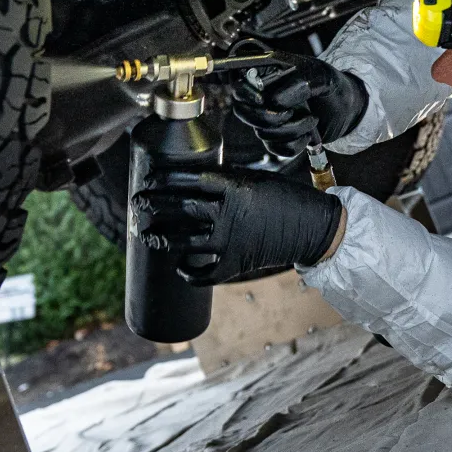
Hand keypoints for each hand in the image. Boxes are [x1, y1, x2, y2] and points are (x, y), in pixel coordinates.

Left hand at [132, 167, 343, 285]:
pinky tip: (179, 268)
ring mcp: (232, 241)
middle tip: (137, 203)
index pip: (191, 180)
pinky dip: (190, 273)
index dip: (166, 179)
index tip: (151, 178)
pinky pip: (206, 273)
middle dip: (155, 205)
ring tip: (146, 234)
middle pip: (182, 208)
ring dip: (162, 238)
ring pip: (186, 241)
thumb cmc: (284, 198)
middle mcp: (230, 215)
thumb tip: (193, 180)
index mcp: (236, 188)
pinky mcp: (237, 263)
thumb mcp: (256, 179)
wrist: (313, 227)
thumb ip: (226, 181)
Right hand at [230, 55, 368, 160]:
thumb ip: (299, 82)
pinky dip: (294, 145)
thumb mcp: (320, 74)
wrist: (346, 106)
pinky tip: (307, 134)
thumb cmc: (330, 83)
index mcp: (265, 75)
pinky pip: (276, 149)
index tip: (264, 100)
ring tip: (311, 119)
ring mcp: (269, 120)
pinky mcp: (279, 139)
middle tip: (292, 111)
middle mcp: (262, 98)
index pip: (239, 87)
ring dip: (291, 130)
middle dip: (270, 117)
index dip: (246, 95)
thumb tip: (276, 101)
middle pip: (244, 113)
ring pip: (262, 133)